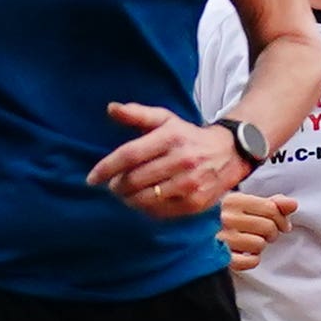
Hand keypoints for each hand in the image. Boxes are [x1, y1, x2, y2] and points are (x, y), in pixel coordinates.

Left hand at [92, 102, 251, 219]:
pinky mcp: (195, 203)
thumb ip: (137, 114)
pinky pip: (160, 211)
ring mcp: (190, 184)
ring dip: (128, 199)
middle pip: (135, 179)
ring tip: (125, 193)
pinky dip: (145, 209)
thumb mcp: (165, 120)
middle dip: (116, 185)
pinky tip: (142, 201)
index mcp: (171, 136)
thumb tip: (111, 108)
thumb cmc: (187, 136)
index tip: (92, 178)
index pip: (130, 154)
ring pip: (145, 198)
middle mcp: (182, 160)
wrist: (229, 153)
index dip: (107, 167)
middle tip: (112, 185)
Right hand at [222, 187, 299, 271]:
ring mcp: (222, 239)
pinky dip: (251, 260)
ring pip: (260, 245)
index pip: (271, 209)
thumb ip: (271, 203)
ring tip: (249, 242)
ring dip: (259, 246)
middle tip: (264, 234)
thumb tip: (293, 204)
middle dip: (271, 233)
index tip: (282, 224)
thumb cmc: (225, 217)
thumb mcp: (245, 204)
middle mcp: (226, 218)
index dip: (281, 218)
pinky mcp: (220, 258)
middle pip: (268, 227)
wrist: (193, 232)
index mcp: (233, 200)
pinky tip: (244, 254)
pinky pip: (250, 262)